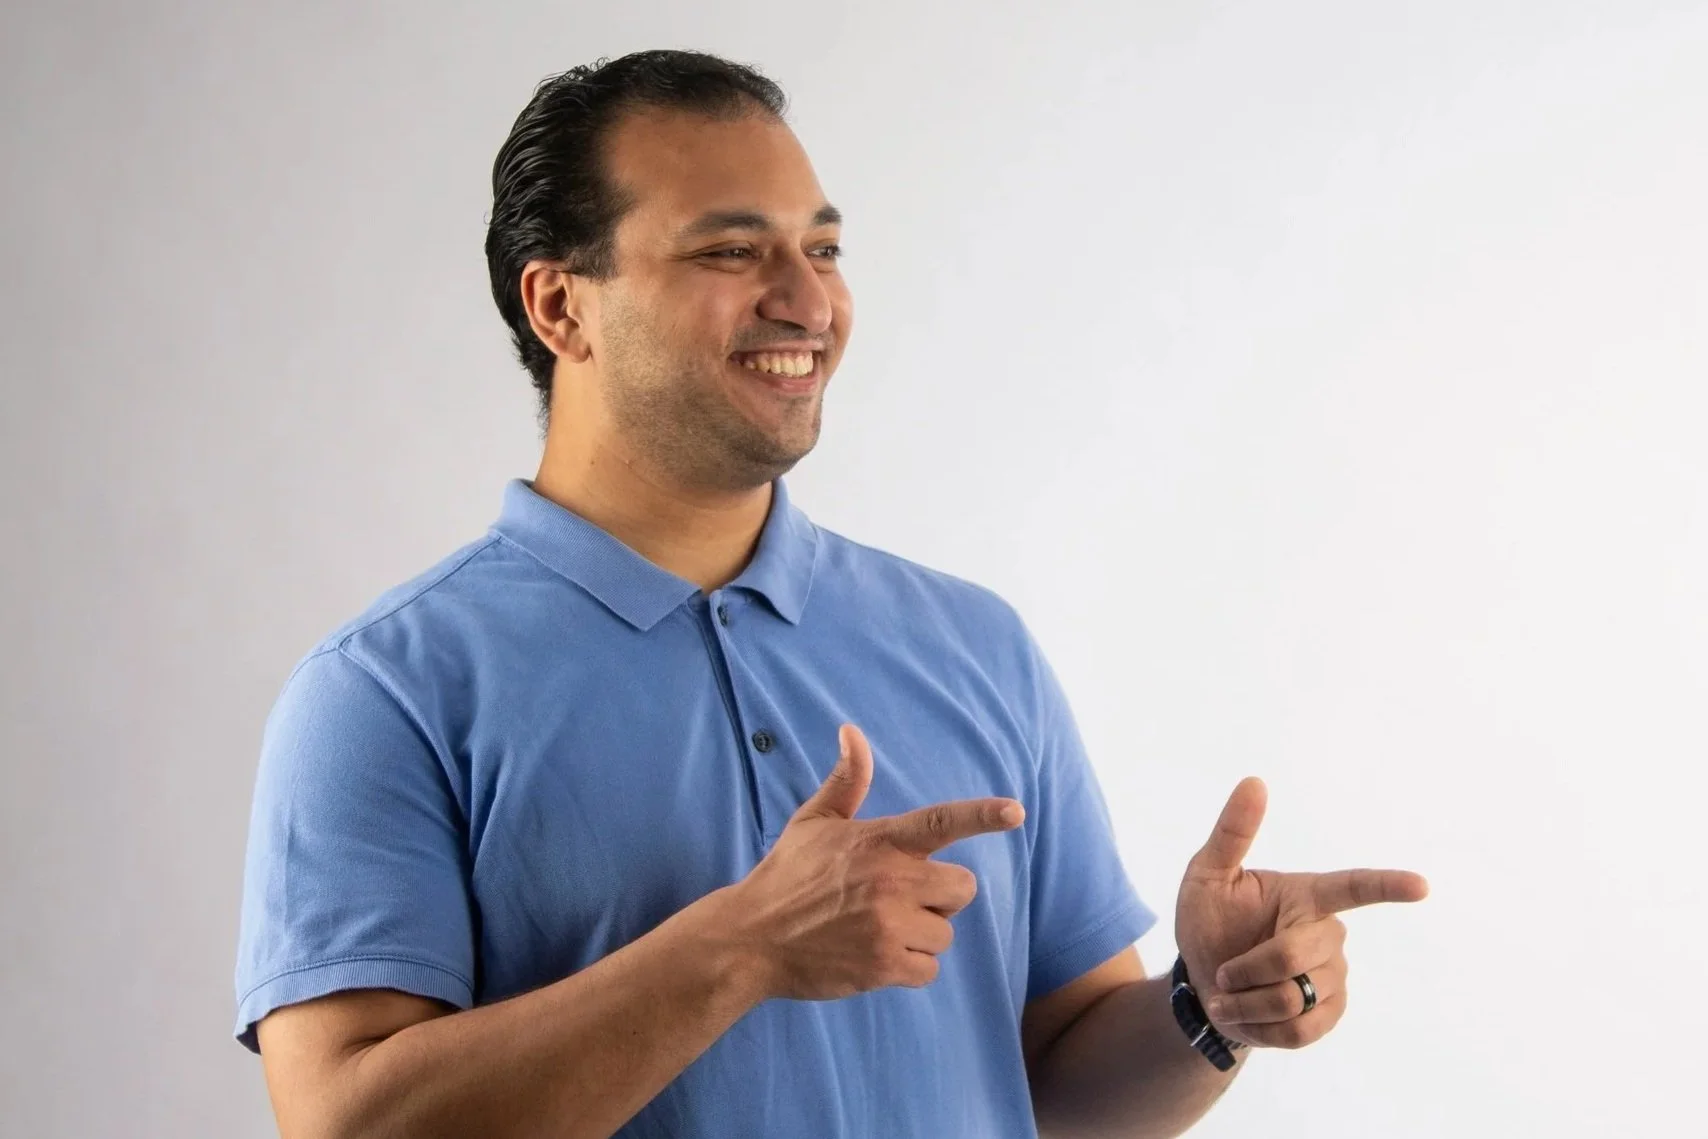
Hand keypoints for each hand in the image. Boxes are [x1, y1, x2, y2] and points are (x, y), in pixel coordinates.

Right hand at [725, 723, 1025, 1001]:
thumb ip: (847, 780)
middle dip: (940, 897)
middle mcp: (890, 880)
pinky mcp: (883, 966)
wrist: (750, 939)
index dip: (982, 816)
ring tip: (877, 929)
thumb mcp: (813, 821)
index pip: (940, 821)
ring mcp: (888, 925)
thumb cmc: (786, 876)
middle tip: (899, 899)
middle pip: (962, 889)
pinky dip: (908, 968)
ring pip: (944, 933)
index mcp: (880, 841)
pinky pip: (928, 969)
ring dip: (920, 935)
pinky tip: (876, 956)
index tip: (1016, 812)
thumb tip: (852, 731)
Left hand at [1175, 776, 1428, 1049]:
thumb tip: (1254, 781)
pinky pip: (1299, 1031)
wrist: (1204, 985)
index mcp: (1305, 896)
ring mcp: (1334, 976)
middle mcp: (1329, 933)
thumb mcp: (1207, 875)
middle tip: (1223, 972)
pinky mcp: (1330, 1013)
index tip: (1421, 886)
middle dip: (1245, 968)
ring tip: (1231, 995)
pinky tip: (1247, 1016)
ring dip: (1247, 1003)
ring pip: (1293, 1000)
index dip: (1386, 886)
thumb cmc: (1208, 922)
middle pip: (1294, 955)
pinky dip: (1259, 1028)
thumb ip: (1232, 834)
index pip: (1352, 887)